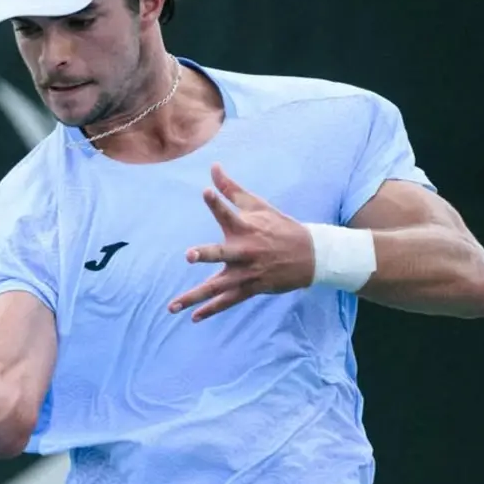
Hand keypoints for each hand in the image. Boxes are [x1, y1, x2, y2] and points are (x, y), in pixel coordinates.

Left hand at [168, 164, 315, 321]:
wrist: (311, 255)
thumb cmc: (279, 226)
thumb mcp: (258, 205)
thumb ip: (231, 189)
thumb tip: (213, 167)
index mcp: (246, 227)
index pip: (229, 212)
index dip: (216, 202)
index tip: (206, 191)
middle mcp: (245, 251)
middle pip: (222, 253)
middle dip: (206, 254)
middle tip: (189, 255)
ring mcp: (247, 272)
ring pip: (218, 286)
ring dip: (194, 297)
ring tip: (172, 306)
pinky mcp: (251, 288)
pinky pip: (228, 301)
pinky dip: (211, 310)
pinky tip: (193, 317)